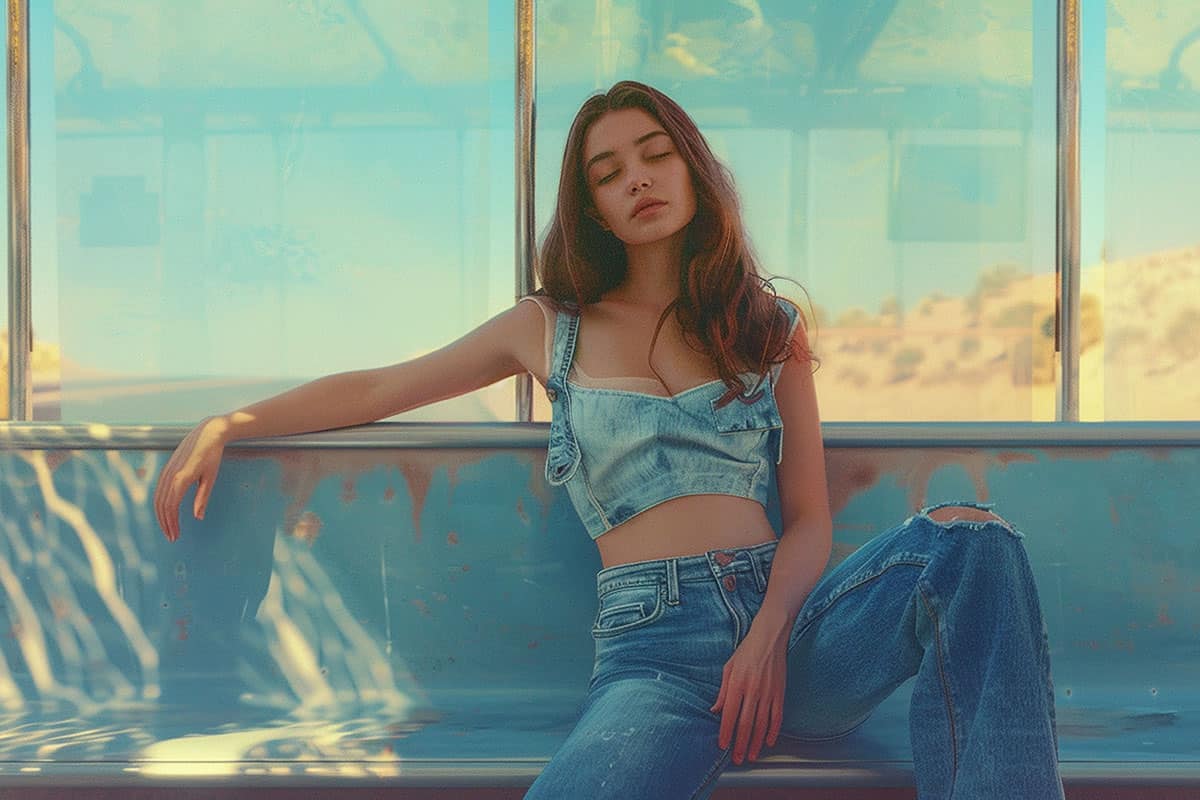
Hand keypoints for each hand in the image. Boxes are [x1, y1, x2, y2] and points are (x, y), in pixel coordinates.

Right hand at [154, 416, 229, 541]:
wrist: (207, 433)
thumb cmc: (212, 455)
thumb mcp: (210, 478)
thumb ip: (202, 498)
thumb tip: (198, 517)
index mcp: (181, 479)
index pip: (171, 507)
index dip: (172, 523)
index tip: (176, 536)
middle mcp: (170, 475)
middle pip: (161, 505)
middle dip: (165, 523)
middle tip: (172, 537)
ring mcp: (166, 471)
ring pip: (158, 498)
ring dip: (161, 515)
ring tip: (169, 528)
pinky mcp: (166, 469)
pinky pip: (159, 490)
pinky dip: (161, 504)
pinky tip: (167, 512)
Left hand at [710, 623, 787, 763]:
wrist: (769, 638)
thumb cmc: (746, 651)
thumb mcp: (728, 668)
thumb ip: (722, 691)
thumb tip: (715, 710)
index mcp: (737, 683)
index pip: (729, 714)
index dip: (726, 732)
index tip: (723, 745)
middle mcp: (752, 690)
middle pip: (745, 724)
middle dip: (740, 744)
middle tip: (737, 759)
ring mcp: (768, 693)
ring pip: (761, 724)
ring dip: (755, 742)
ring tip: (751, 756)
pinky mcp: (780, 693)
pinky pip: (777, 716)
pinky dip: (773, 731)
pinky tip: (769, 742)